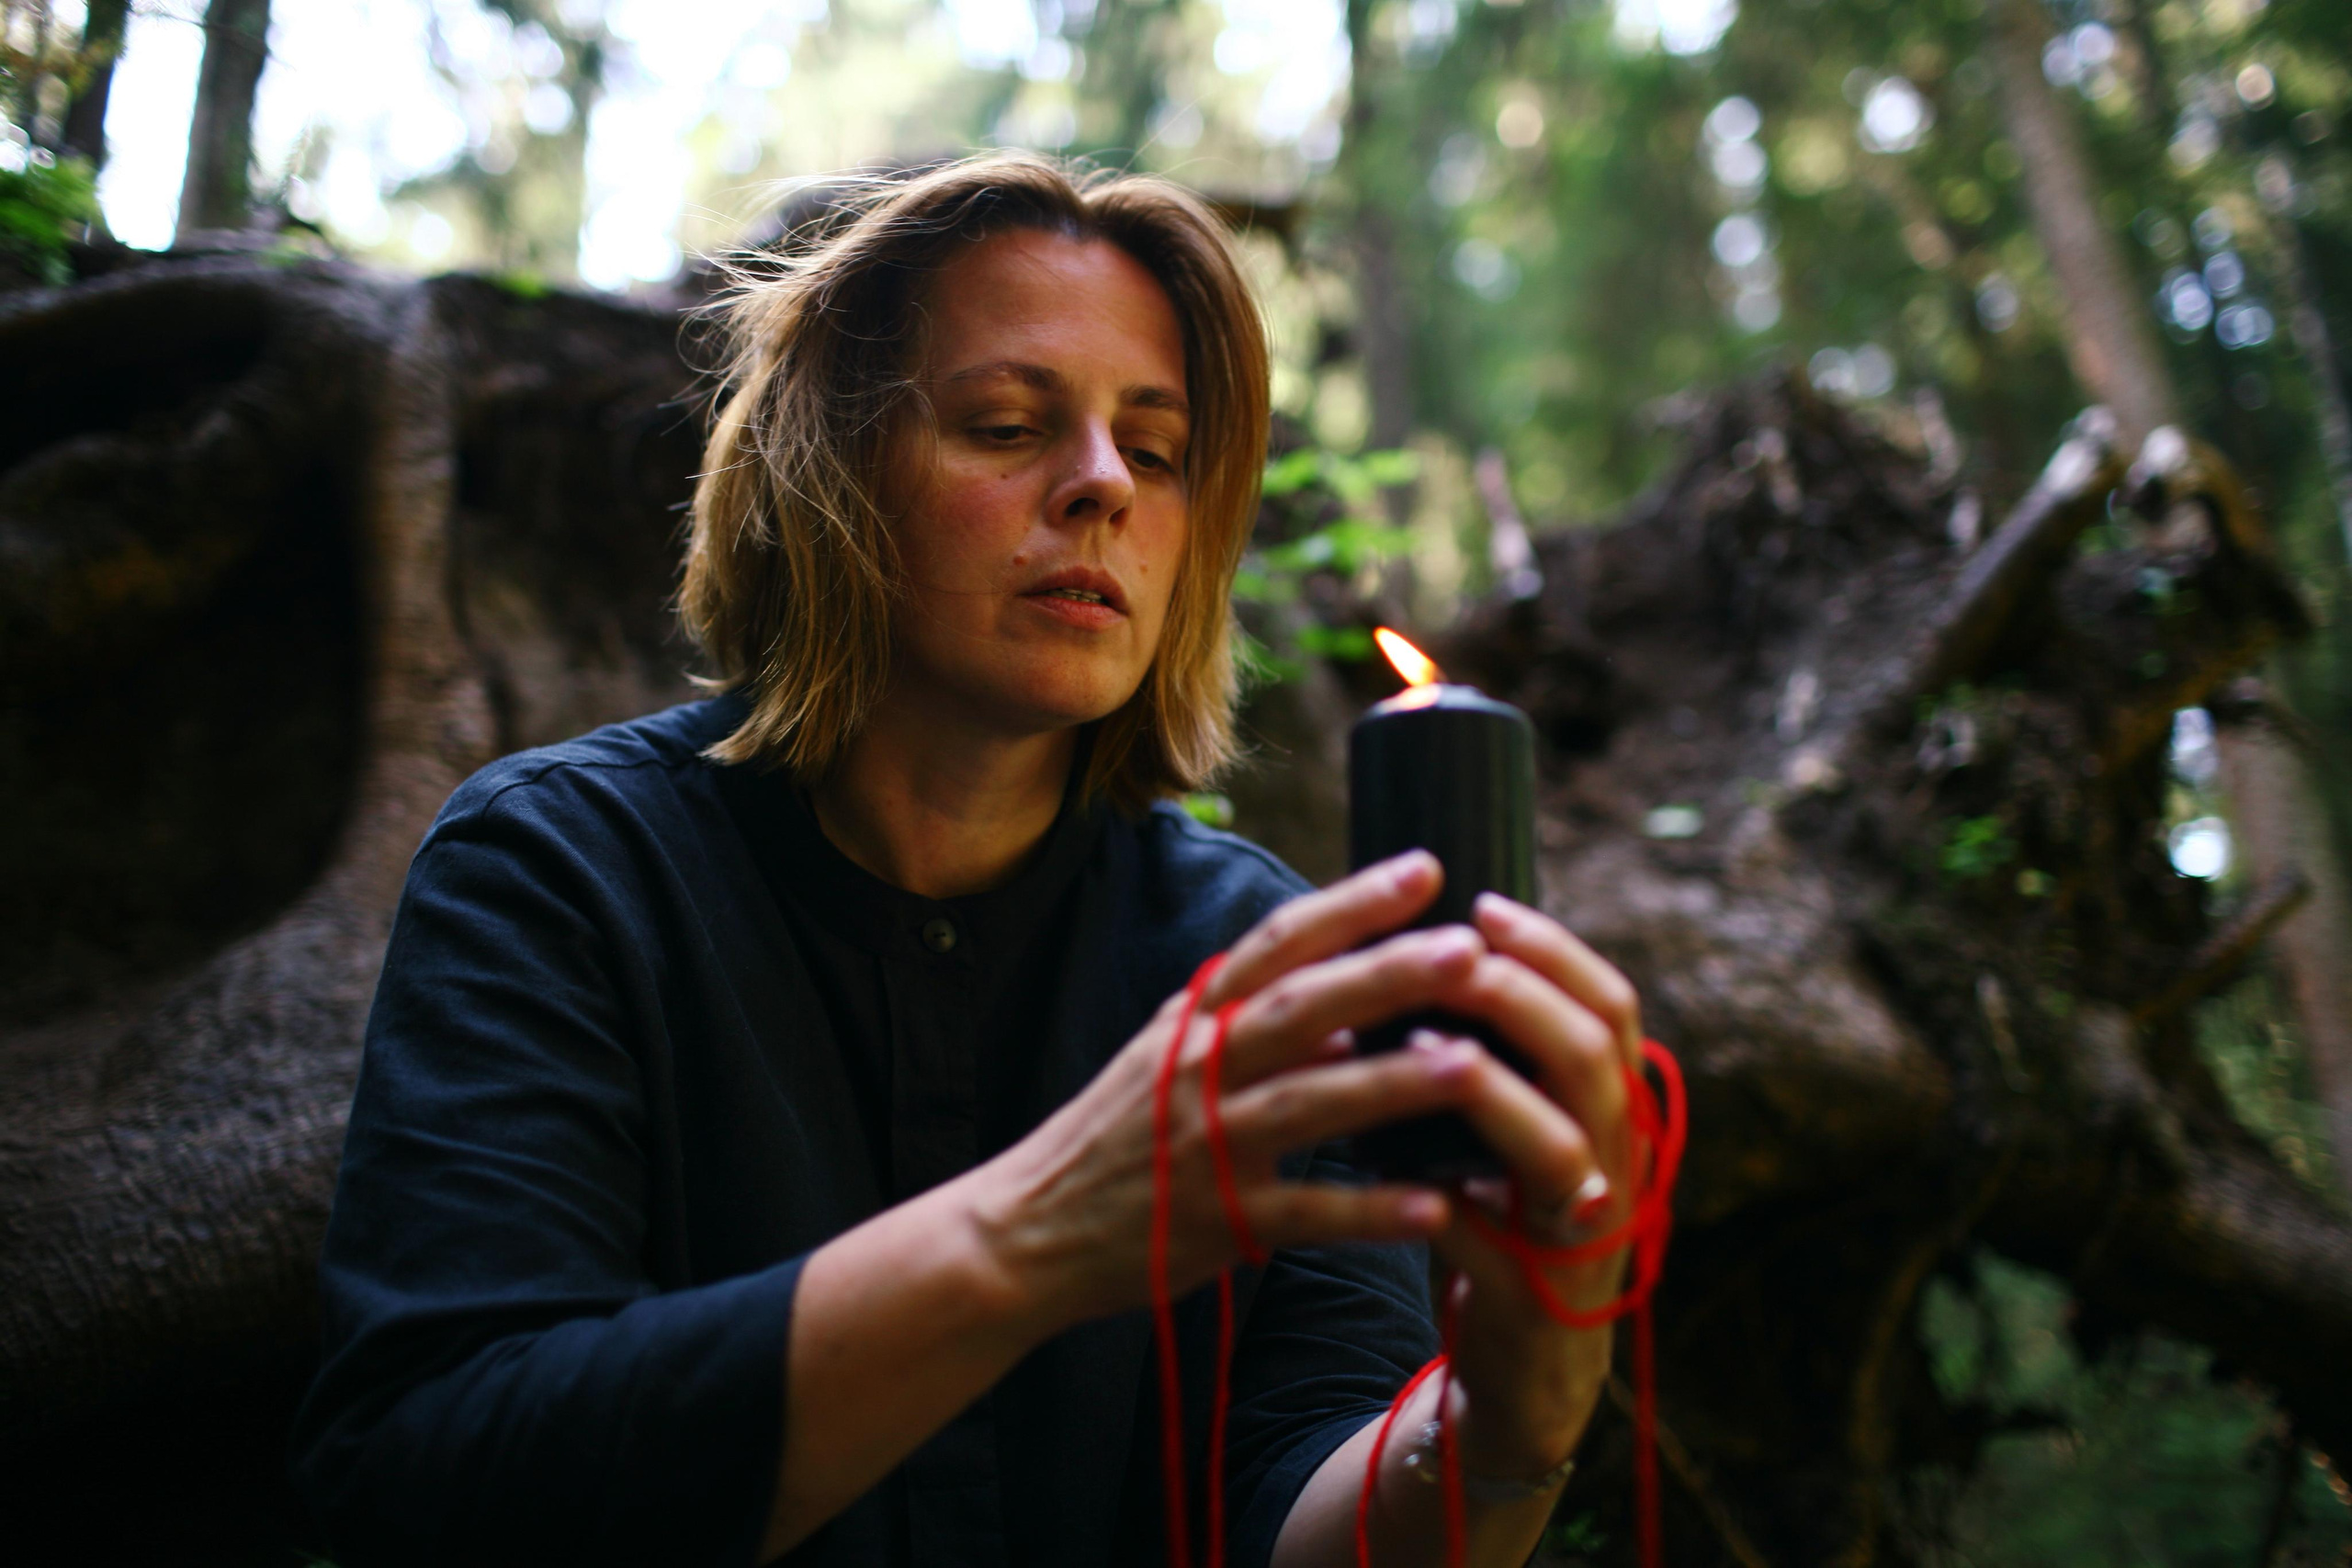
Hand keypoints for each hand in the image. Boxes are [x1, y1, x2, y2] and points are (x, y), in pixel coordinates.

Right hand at [969, 851, 1484, 1332]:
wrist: (1027, 1230)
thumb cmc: (1114, 1138)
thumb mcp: (1171, 1059)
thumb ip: (1256, 1026)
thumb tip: (1353, 1003)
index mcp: (1195, 1021)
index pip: (1278, 944)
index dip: (1351, 903)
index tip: (1424, 868)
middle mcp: (1199, 1069)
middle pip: (1301, 1008)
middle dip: (1387, 974)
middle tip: (1469, 949)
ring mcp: (1206, 1146)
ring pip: (1309, 1104)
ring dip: (1391, 1084)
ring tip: (1471, 1068)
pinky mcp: (1215, 1222)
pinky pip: (1302, 1213)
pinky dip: (1366, 1211)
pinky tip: (1431, 1207)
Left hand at [1407, 893, 1647, 1479]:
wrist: (1526, 1364)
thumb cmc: (1507, 1220)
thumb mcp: (1523, 1129)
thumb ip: (1510, 1057)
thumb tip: (1440, 950)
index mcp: (1615, 1110)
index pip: (1612, 1005)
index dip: (1553, 949)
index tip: (1483, 903)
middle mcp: (1617, 1162)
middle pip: (1591, 1056)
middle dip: (1519, 994)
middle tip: (1451, 953)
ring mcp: (1582, 1231)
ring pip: (1560, 1145)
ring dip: (1490, 1089)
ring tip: (1421, 1044)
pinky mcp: (1534, 1296)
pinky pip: (1493, 1240)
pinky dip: (1447, 1201)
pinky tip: (1396, 1170)